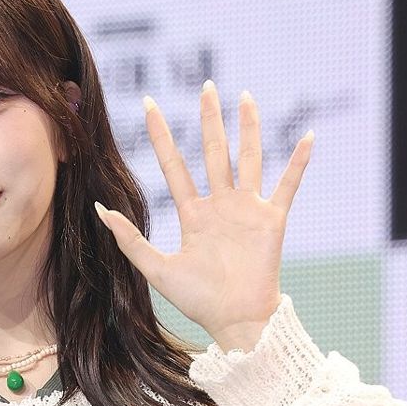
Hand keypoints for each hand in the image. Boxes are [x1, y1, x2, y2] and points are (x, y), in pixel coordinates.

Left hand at [94, 80, 313, 349]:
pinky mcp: (271, 220)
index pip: (174, 166)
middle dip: (210, 120)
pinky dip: (297, 163)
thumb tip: (100, 210)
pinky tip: (306, 137)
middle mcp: (220, 206)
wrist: (234, 320)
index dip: (160, 136)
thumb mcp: (156, 269)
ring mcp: (247, 210)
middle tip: (206, 85)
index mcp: (193, 215)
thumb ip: (130, 239)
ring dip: (249, 129)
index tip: (149, 104)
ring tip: (246, 97)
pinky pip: (287, 185)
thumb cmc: (197, 300)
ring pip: (248, 159)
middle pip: (213, 153)